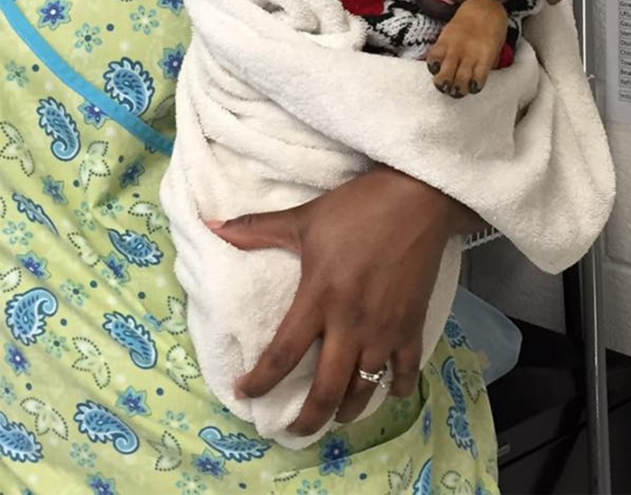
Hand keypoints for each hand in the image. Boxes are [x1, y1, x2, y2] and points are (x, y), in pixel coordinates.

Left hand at [207, 166, 470, 436]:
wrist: (418, 198)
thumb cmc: (357, 207)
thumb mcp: (305, 217)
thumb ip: (258, 228)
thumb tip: (212, 225)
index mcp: (319, 296)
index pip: (283, 354)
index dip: (260, 381)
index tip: (244, 393)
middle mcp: (351, 322)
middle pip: (326, 390)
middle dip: (307, 419)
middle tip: (293, 430)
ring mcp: (385, 329)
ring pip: (364, 389)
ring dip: (347, 411)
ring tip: (334, 416)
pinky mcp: (413, 325)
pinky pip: (405, 373)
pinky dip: (394, 389)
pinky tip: (384, 390)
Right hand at [426, 0, 507, 97]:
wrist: (482, 8)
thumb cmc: (491, 32)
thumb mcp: (496, 49)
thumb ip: (488, 65)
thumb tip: (478, 80)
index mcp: (486, 57)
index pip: (478, 79)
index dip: (473, 87)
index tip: (471, 88)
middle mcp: (470, 53)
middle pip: (460, 79)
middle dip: (456, 90)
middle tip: (454, 91)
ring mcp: (455, 46)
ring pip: (445, 71)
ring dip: (442, 82)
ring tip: (442, 85)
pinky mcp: (443, 40)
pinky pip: (434, 56)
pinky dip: (432, 65)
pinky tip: (435, 68)